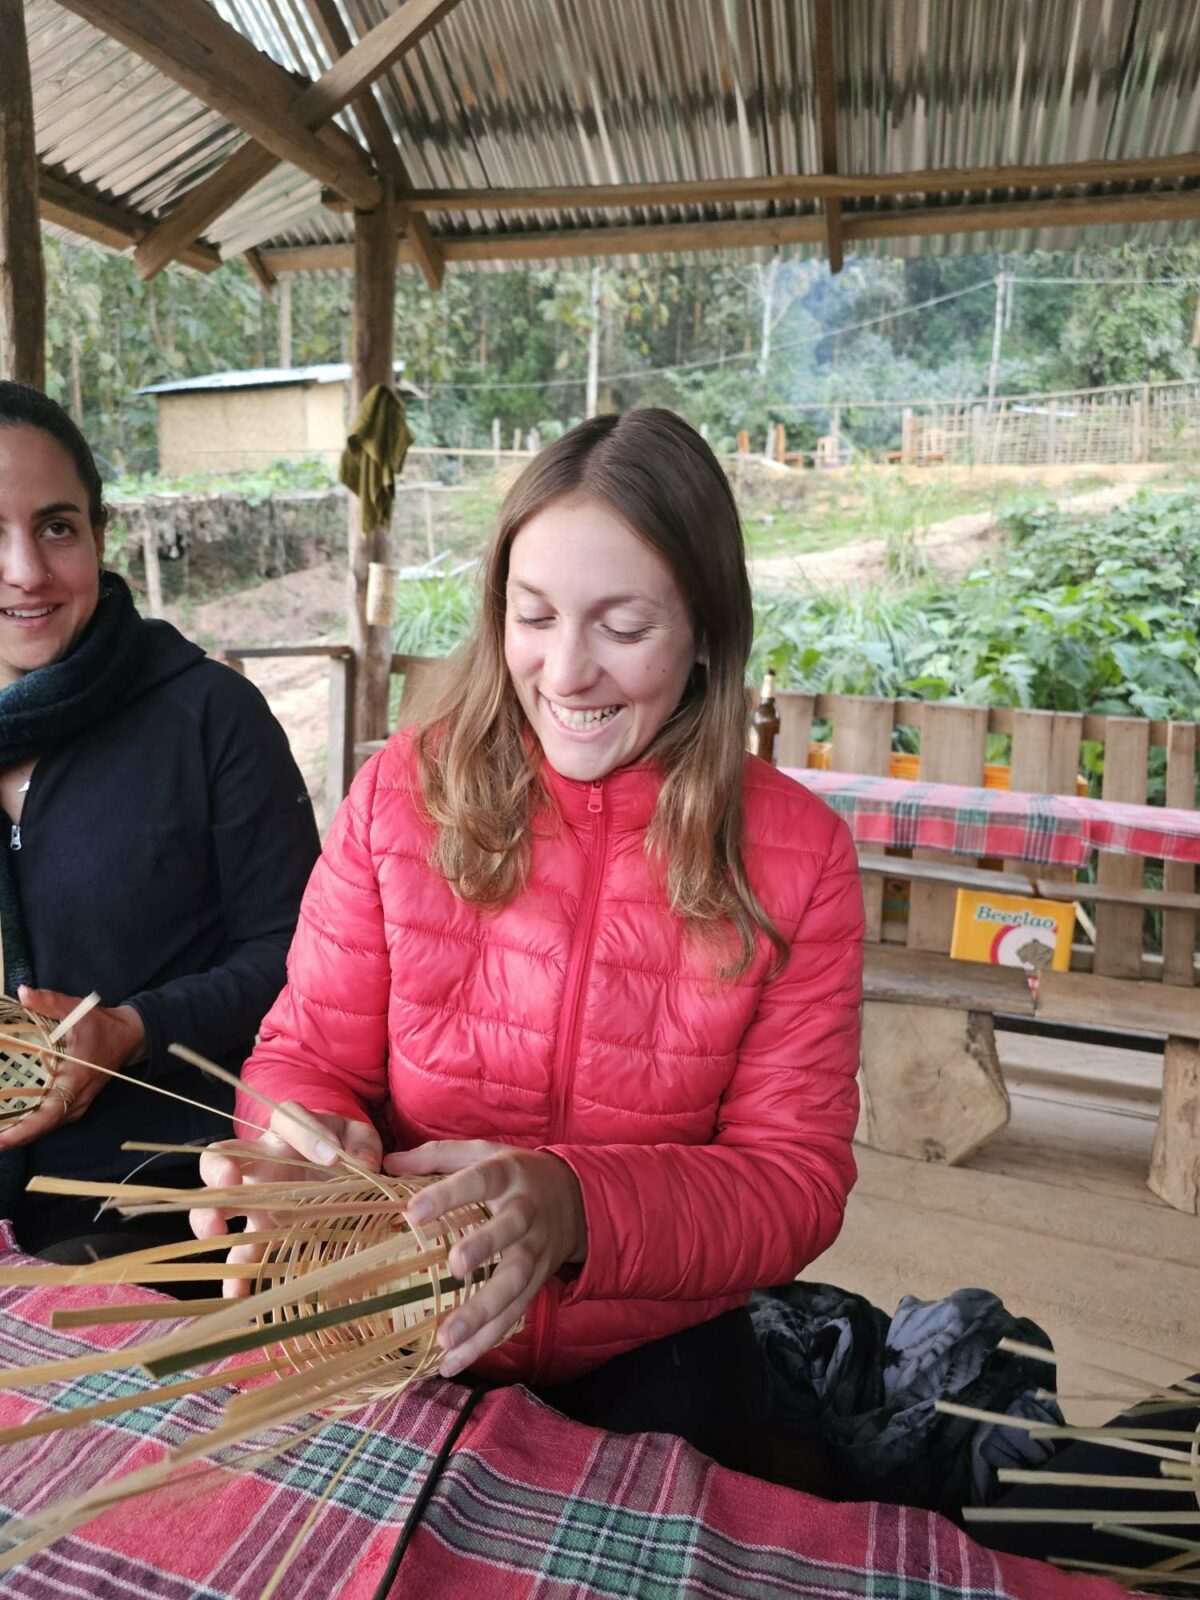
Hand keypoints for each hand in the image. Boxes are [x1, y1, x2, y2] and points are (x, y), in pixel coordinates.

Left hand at [0, 986, 144, 1148]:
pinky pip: (52, 1120)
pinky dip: (32, 1124)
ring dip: (21, 1132)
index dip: (22, 1130)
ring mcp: (78, 1104)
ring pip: (46, 1127)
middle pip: (42, 1128)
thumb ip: (49, 1002)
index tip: (0, 1142)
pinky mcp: (77, 1103)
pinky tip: (13, 1123)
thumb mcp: (78, 1011)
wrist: (130, 1036)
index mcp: (76, 1080)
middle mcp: (77, 1099)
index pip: (47, 1115)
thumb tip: (22, 993)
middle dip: (14, 1137)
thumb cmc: (103, 1026)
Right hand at [192, 1104, 382, 1296]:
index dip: (306, 1132)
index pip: (287, 1118)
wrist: (338, 1171)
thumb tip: (366, 1165)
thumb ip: (363, 1143)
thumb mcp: (358, 1137)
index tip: (332, 1158)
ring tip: (215, 1232)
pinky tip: (234, 1296)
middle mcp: (262, 1162)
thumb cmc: (343, 1147)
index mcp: (289, 1132)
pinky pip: (239, 1253)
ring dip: (208, 1215)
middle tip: (230, 1183)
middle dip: (219, 1168)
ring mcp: (256, 1199)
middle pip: (223, 1155)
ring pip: (215, 1202)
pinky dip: (232, 1276)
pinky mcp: (260, 1231)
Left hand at [384, 1140, 586, 1377]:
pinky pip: (515, 1314)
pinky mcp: (538, 1282)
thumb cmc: (514, 1174)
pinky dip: (487, 1340)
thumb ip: (436, 1156)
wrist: (576, 1198)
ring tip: (447, 1339)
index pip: (481, 1180)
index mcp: (509, 1175)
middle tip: (453, 1268)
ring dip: (483, 1312)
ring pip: (514, 1283)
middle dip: (483, 1249)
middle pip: (509, 1231)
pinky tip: (454, 1361)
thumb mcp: (482, 1152)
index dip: (449, 1194)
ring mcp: (536, 1251)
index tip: (414, 1211)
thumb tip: (386, 1162)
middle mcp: (526, 1213)